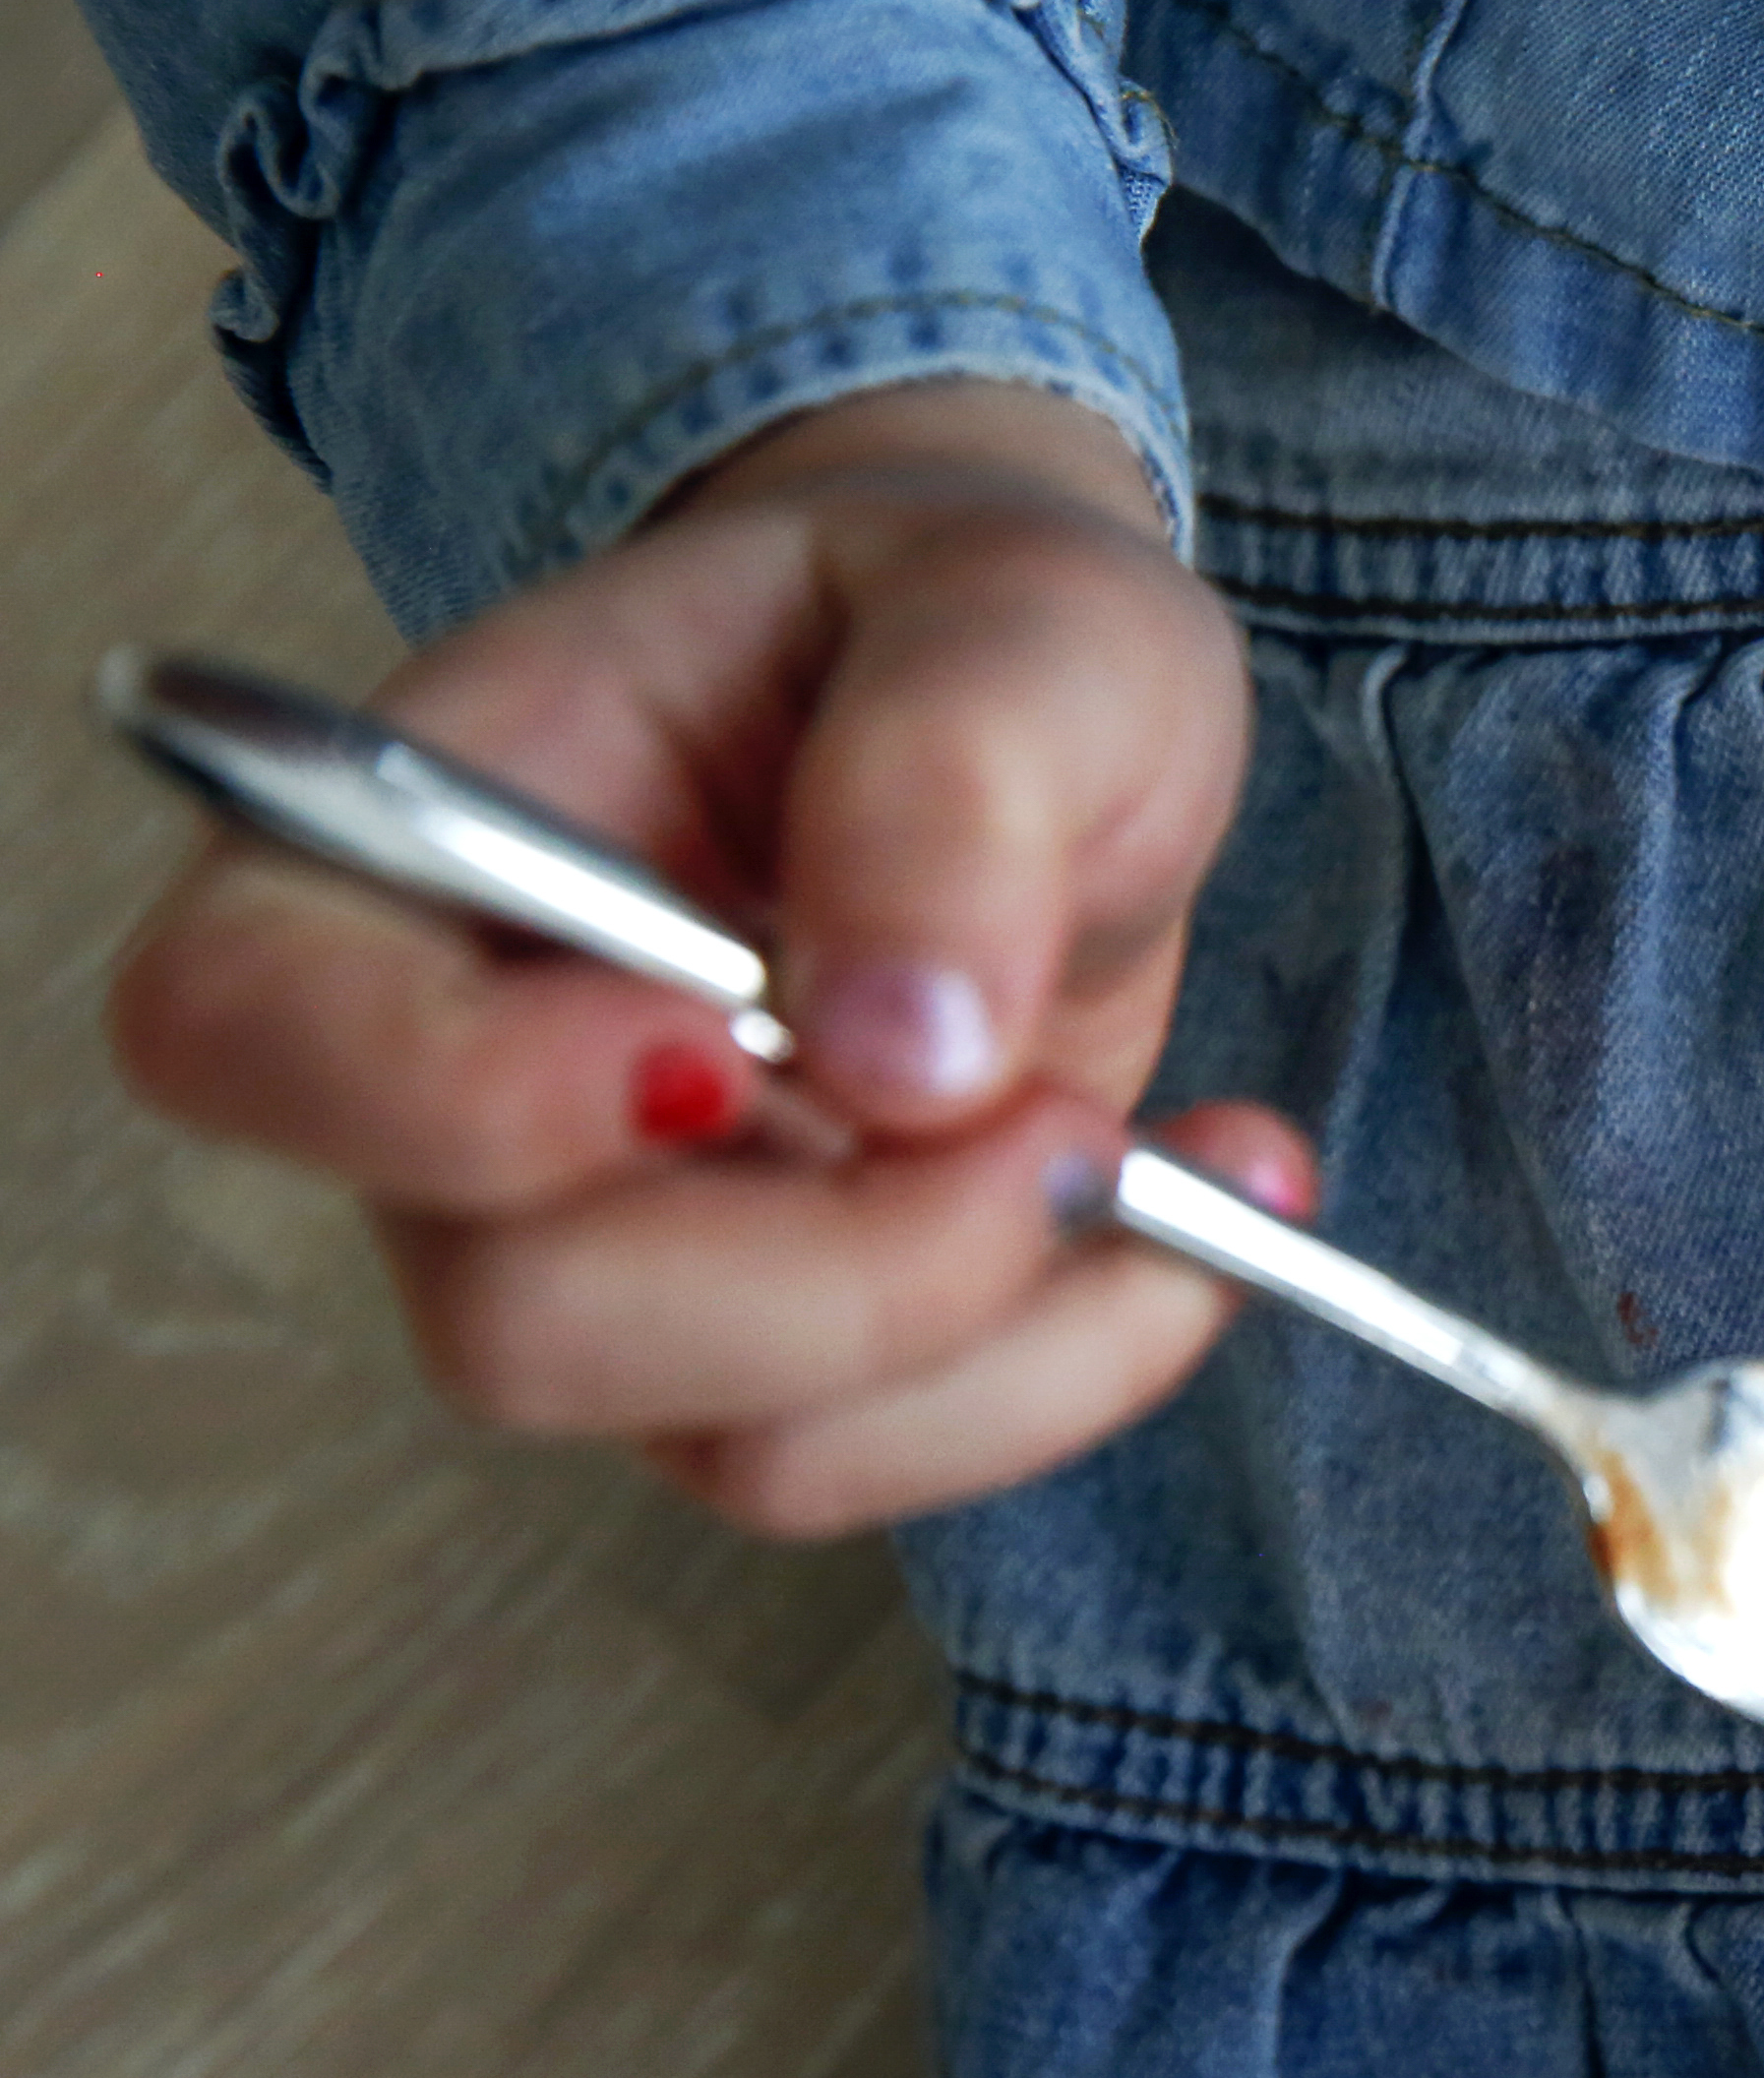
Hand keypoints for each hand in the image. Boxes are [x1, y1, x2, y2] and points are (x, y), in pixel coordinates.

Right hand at [107, 378, 1300, 1536]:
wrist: (1035, 714)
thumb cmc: (966, 626)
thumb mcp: (1023, 617)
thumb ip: (951, 775)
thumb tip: (901, 1052)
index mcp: (402, 843)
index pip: (246, 1034)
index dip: (458, 1100)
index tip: (727, 1040)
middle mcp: (454, 1090)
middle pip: (520, 1323)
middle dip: (846, 1271)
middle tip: (1065, 1120)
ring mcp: (603, 1252)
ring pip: (734, 1445)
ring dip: (1007, 1334)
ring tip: (1187, 1157)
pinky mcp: (766, 1355)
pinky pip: (888, 1460)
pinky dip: (1084, 1364)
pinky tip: (1204, 1202)